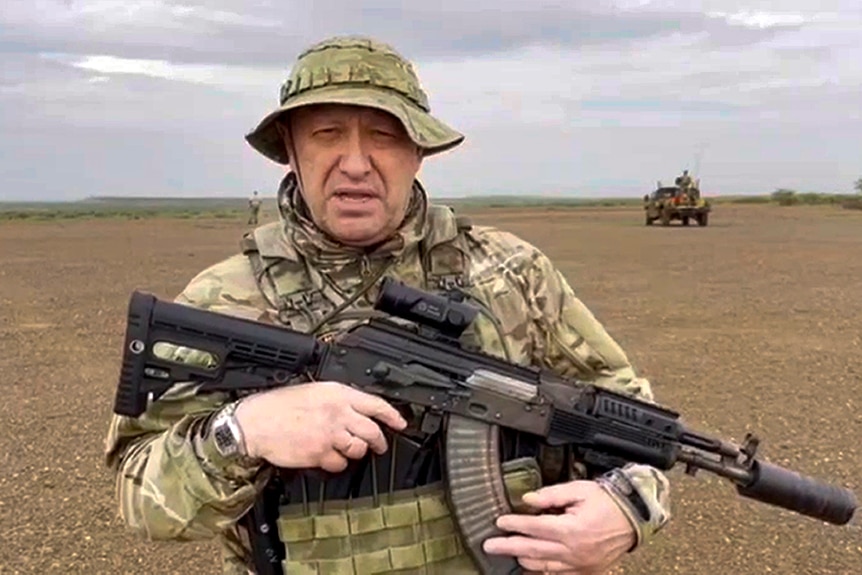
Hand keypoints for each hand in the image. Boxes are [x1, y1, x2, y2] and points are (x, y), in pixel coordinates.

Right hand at [234, 381, 407, 471]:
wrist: (255, 423)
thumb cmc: (277, 406)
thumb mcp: (312, 390)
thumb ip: (337, 399)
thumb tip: (355, 409)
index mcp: (337, 393)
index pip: (375, 404)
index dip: (393, 416)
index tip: (401, 423)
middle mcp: (338, 413)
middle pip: (372, 431)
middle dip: (379, 441)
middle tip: (380, 445)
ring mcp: (330, 435)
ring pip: (358, 449)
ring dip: (356, 451)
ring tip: (348, 449)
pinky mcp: (320, 454)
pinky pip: (339, 463)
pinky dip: (337, 463)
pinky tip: (328, 456)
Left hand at [482, 480, 635, 573]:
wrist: (635, 518)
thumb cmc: (608, 501)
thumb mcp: (579, 490)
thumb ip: (551, 495)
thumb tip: (528, 500)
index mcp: (570, 529)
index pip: (533, 528)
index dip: (514, 524)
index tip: (499, 522)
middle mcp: (573, 551)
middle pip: (532, 550)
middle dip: (508, 547)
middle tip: (489, 546)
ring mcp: (579, 564)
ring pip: (542, 566)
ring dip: (523, 559)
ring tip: (509, 552)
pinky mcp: (585, 570)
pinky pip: (557, 573)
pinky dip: (542, 568)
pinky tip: (531, 563)